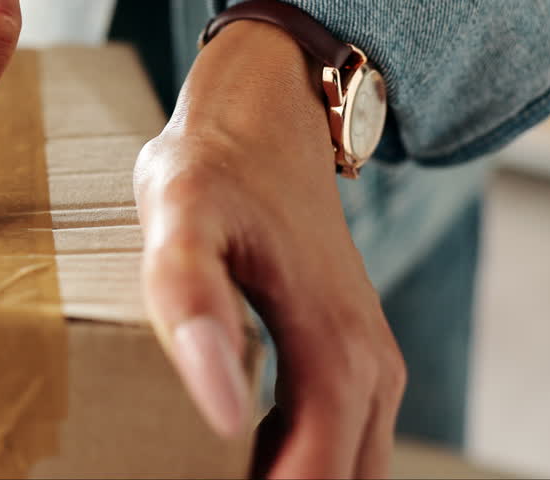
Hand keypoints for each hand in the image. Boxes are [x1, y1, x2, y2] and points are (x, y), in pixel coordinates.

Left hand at [134, 21, 405, 477]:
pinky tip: (235, 457)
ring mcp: (365, 360)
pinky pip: (336, 435)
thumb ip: (190, 300)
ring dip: (292, 479)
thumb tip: (218, 410)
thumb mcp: (180, 214)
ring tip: (204, 469)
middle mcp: (368, 368)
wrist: (266, 106)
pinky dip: (297, 461)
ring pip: (345, 467)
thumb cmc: (216, 160)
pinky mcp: (345, 350)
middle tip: (184, 477)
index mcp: (336, 353)